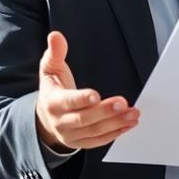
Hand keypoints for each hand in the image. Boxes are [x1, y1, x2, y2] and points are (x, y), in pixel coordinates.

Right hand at [35, 31, 137, 150]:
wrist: (45, 118)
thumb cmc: (53, 89)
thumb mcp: (50, 69)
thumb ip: (55, 52)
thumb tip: (56, 35)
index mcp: (53, 102)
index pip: (68, 101)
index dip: (81, 99)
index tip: (96, 95)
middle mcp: (61, 121)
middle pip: (84, 119)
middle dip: (105, 112)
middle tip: (124, 103)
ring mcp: (71, 135)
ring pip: (94, 132)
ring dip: (116, 123)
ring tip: (133, 114)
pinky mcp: (81, 143)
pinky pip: (99, 141)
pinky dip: (115, 133)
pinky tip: (129, 124)